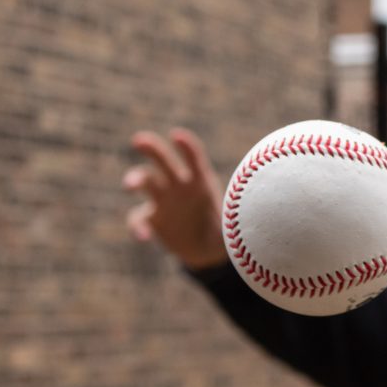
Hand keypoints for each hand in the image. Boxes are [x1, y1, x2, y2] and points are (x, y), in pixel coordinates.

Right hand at [124, 128, 227, 270]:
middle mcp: (178, 185)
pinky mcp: (151, 219)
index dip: (186, 145)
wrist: (206, 250)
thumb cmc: (223, 228)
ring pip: (145, 181)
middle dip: (151, 148)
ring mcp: (162, 200)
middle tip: (138, 140)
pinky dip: (137, 226)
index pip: (193, 157)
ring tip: (129, 184)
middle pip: (162, 160)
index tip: (177, 136)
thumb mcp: (235, 221)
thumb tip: (256, 215)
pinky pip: (138, 218)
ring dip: (135, 178)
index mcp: (199, 180)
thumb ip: (239, 216)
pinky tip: (142, 237)